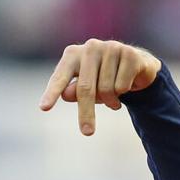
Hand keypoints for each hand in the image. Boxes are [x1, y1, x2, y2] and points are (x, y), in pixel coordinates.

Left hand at [39, 39, 161, 135]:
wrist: (136, 65)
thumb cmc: (102, 78)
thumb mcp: (86, 87)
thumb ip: (74, 91)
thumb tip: (65, 94)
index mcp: (73, 54)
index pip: (60, 77)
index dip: (52, 93)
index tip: (44, 108)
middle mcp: (90, 47)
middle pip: (85, 88)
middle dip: (86, 113)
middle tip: (87, 132)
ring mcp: (110, 47)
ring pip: (107, 89)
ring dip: (111, 101)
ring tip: (114, 98)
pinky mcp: (129, 53)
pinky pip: (122, 86)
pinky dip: (124, 92)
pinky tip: (127, 86)